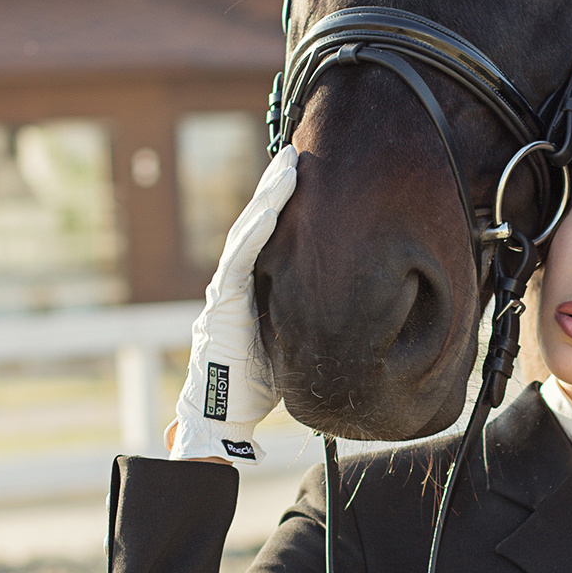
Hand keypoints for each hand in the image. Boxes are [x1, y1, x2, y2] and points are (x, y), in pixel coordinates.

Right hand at [169, 147, 297, 463]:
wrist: (222, 419)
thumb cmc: (260, 385)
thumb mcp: (293, 341)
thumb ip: (307, 316)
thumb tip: (350, 300)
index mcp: (255, 288)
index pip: (272, 237)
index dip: (286, 205)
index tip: (308, 174)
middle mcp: (237, 282)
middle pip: (260, 225)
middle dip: (277, 188)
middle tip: (298, 153)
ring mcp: (227, 290)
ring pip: (249, 232)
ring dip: (268, 196)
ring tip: (288, 164)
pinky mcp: (223, 302)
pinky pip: (242, 256)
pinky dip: (257, 227)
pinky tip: (274, 203)